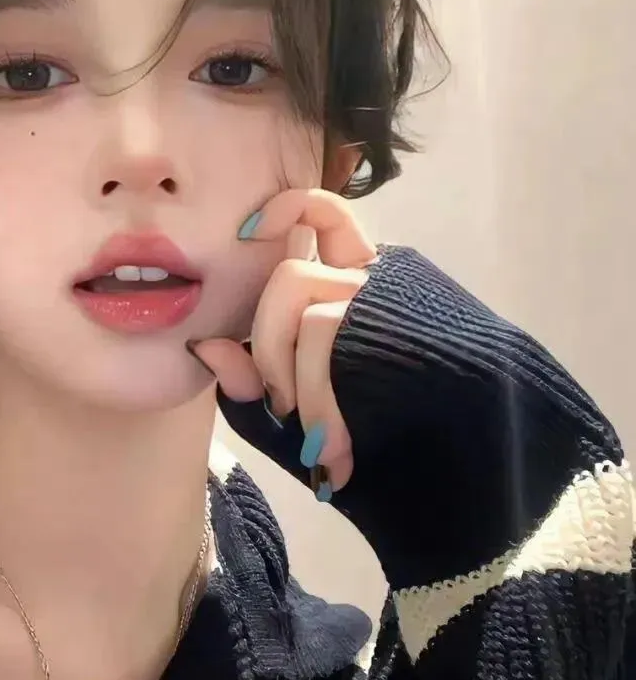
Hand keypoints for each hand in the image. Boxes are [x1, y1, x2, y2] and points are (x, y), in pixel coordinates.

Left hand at [192, 189, 377, 495]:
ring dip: (296, 382)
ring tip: (321, 443)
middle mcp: (377, 279)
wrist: (474, 471)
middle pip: (289, 279)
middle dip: (268, 348)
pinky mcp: (403, 317)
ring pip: (304, 308)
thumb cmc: (388, 443)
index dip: (286, 208)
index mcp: (359, 286)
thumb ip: (252, 383)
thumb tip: (206, 346)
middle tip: (283, 409)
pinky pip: (327, 334)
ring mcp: (391, 295)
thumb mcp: (298, 416)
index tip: (248, 230)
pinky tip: (337, 448)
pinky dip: (320, 399)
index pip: (325, 216)